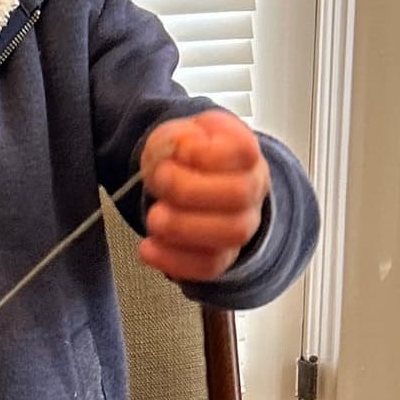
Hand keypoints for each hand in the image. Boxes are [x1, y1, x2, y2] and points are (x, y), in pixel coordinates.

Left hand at [139, 110, 269, 281]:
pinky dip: (174, 260)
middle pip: (240, 193)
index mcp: (243, 152)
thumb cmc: (189, 158)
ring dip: (184, 227)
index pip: (244, 150)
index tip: (181, 151)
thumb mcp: (178, 134)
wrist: (193, 183)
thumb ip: (178, 136)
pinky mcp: (223, 255)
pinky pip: (209, 266)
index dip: (210, 153)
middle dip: (190, 189)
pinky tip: (149, 248)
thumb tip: (182, 145)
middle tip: (161, 181)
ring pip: (231, 234)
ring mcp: (241, 224)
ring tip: (155, 218)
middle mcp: (251, 189)